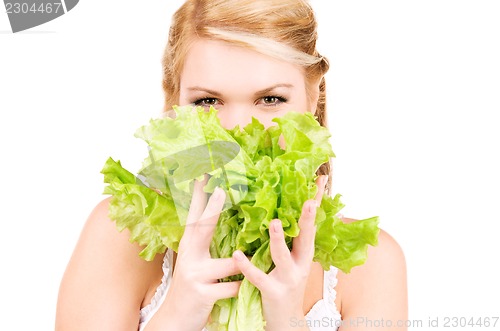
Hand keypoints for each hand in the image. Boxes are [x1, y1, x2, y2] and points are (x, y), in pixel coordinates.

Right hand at [157, 174, 240, 330]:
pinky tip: (244, 290)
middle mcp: (189, 256)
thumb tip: (218, 218)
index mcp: (190, 245)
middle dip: (212, 209)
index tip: (203, 173)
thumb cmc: (193, 285)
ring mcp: (195, 275)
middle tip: (221, 190)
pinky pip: (232, 287)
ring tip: (251, 262)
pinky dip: (241, 288)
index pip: (194, 215)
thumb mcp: (195, 260)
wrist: (175, 319)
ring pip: (229, 263)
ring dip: (243, 263)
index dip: (198, 195)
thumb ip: (206, 242)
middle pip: (201, 228)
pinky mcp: (203, 294)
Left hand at [232, 175, 327, 330]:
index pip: (312, 224)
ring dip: (278, 239)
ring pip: (283, 256)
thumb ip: (291, 240)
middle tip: (308, 200)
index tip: (321, 182)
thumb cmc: (286, 285)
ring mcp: (288, 278)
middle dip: (308, 219)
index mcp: (304, 253)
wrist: (286, 320)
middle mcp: (300, 264)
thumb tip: (281, 211)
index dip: (316, 204)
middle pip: (306, 238)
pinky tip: (237, 255)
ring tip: (272, 222)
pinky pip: (259, 277)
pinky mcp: (273, 292)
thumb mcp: (294, 262)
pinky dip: (247, 266)